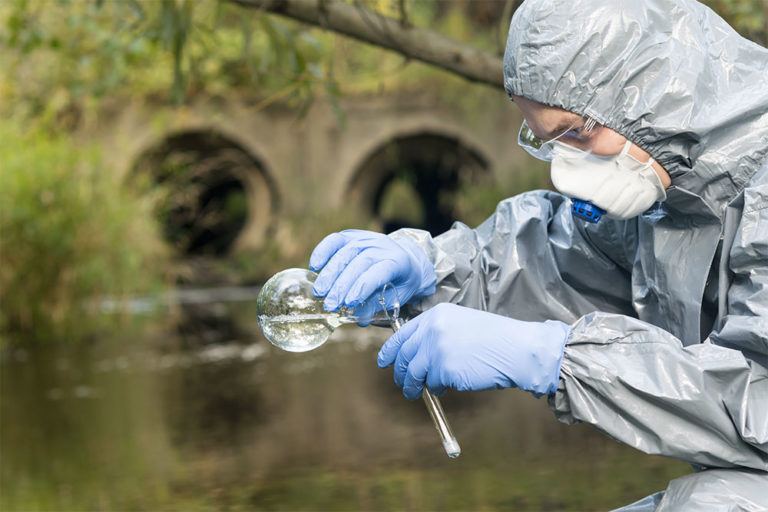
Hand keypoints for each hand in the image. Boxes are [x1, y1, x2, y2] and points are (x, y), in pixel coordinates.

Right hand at [309, 229, 435, 311]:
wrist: (406, 258)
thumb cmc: (400, 282)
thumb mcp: (396, 296)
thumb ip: (377, 306)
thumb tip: (359, 319)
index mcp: (398, 261)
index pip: (379, 271)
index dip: (363, 287)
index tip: (349, 303)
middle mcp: (382, 246)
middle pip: (359, 262)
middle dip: (342, 285)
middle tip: (330, 304)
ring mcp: (366, 238)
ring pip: (345, 251)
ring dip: (330, 274)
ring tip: (319, 292)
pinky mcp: (352, 235)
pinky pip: (335, 240)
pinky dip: (323, 251)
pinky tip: (314, 267)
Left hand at [377, 303, 569, 398]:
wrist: (516, 348)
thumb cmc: (495, 338)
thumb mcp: (461, 322)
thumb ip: (437, 332)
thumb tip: (417, 353)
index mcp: (436, 316)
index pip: (403, 334)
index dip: (390, 350)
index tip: (384, 361)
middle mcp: (432, 331)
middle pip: (405, 356)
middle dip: (401, 373)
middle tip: (403, 384)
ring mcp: (437, 350)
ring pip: (416, 374)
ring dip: (415, 386)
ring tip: (418, 391)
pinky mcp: (445, 370)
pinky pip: (434, 384)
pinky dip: (439, 388)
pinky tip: (448, 386)